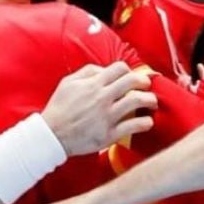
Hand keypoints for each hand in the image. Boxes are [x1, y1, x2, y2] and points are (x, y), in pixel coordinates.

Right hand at [41, 62, 155, 156]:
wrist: (52, 135)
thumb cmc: (59, 108)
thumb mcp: (68, 83)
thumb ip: (87, 72)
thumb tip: (105, 70)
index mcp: (93, 84)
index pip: (120, 69)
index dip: (129, 70)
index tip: (131, 76)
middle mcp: (102, 98)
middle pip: (133, 81)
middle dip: (144, 81)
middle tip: (146, 86)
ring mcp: (107, 116)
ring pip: (137, 101)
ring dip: (150, 100)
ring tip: (152, 102)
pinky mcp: (109, 134)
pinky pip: (134, 126)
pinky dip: (145, 123)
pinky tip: (147, 122)